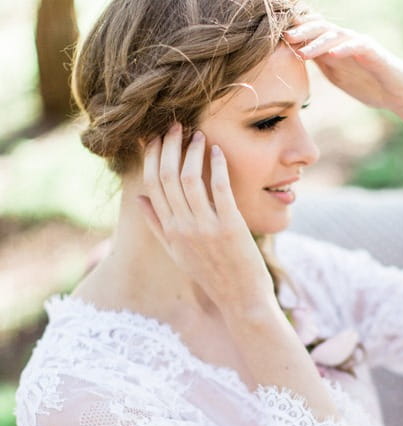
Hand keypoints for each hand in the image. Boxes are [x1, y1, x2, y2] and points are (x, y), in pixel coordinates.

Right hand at [137, 124, 275, 317]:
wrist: (241, 300)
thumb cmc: (212, 276)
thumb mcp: (177, 253)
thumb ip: (157, 226)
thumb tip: (139, 199)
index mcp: (168, 231)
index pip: (151, 184)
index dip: (151, 156)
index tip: (155, 137)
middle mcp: (182, 227)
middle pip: (166, 176)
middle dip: (167, 145)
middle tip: (175, 125)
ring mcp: (205, 227)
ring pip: (188, 177)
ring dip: (191, 150)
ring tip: (198, 135)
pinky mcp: (229, 226)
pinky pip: (218, 188)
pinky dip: (217, 165)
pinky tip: (219, 151)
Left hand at [285, 20, 402, 122]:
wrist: (399, 94)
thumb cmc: (369, 85)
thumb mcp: (338, 75)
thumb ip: (321, 65)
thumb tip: (299, 60)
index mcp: (335, 46)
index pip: (313, 34)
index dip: (296, 35)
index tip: (276, 41)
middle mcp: (346, 41)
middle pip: (321, 29)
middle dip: (302, 32)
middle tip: (284, 38)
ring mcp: (360, 44)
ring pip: (336, 36)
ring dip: (318, 42)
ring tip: (303, 51)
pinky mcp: (373, 53)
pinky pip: (357, 47)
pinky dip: (344, 49)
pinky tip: (332, 53)